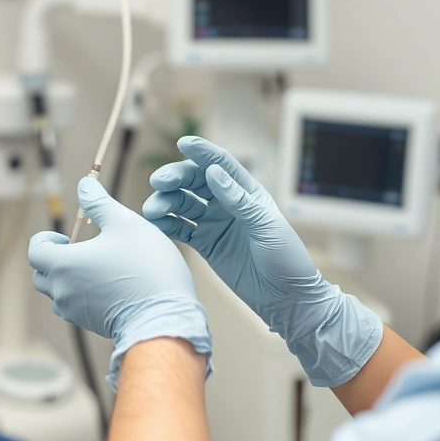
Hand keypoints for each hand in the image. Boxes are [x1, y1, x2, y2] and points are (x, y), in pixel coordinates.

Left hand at [29, 177, 211, 389]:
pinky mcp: (90, 325)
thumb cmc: (146, 267)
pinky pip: (76, 307)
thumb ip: (100, 203)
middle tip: (84, 251)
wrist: (164, 317)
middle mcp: (62, 291)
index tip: (69, 237)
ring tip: (100, 268)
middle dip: (56, 259)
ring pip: (58, 293)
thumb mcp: (125, 223)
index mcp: (63, 264)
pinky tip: (112, 286)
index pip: (34, 250)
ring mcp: (75, 312)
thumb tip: (84, 185)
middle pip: (42, 273)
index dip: (47, 238)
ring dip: (70, 278)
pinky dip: (84, 294)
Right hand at [142, 137, 381, 386]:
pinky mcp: (206, 244)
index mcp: (247, 192)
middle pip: (195, 181)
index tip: (183, 143)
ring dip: (166, 201)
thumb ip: (238, 200)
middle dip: (175, 178)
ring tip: (153, 209)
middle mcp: (228, 203)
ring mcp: (215, 223)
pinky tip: (155, 223)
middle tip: (159, 182)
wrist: (286, 297)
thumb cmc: (286, 259)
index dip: (202, 152)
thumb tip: (213, 172)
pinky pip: (181, 228)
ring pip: (183, 203)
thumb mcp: (266, 226)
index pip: (221, 164)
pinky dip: (166, 223)